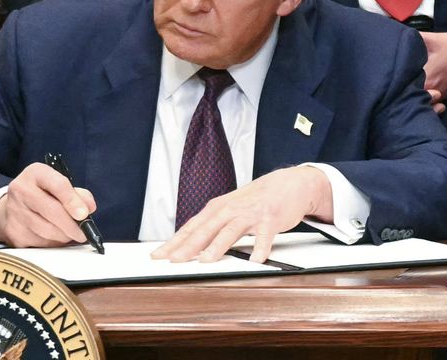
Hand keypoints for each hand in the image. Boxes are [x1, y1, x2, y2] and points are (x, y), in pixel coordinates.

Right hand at [0, 162, 98, 246]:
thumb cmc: (41, 194)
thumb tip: (89, 208)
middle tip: (83, 232)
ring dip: (63, 236)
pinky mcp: (13, 232)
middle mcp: (21, 190)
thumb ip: (78, 194)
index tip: (84, 214)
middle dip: (72, 225)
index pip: (58, 185)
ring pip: (47, 230)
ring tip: (69, 233)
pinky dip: (52, 243)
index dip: (73, 201)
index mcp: (36, 173)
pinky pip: (39, 242)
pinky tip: (54, 237)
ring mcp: (15, 212)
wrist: (11, 207)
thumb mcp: (59, 185)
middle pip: (52, 210)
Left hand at [152, 165, 331, 264]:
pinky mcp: (271, 218)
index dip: (174, 242)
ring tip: (206, 260)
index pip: (191, 228)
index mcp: (218, 209)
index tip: (158, 256)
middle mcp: (231, 210)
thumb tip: (189, 245)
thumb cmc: (256, 199)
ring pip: (230, 231)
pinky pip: (265, 235)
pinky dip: (261, 247)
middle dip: (188, 246)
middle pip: (205, 229)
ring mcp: (250, 214)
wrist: (288, 183)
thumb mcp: (230, 209)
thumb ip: (212, 226)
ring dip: (217, 246)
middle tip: (174, 261)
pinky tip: (257, 259)